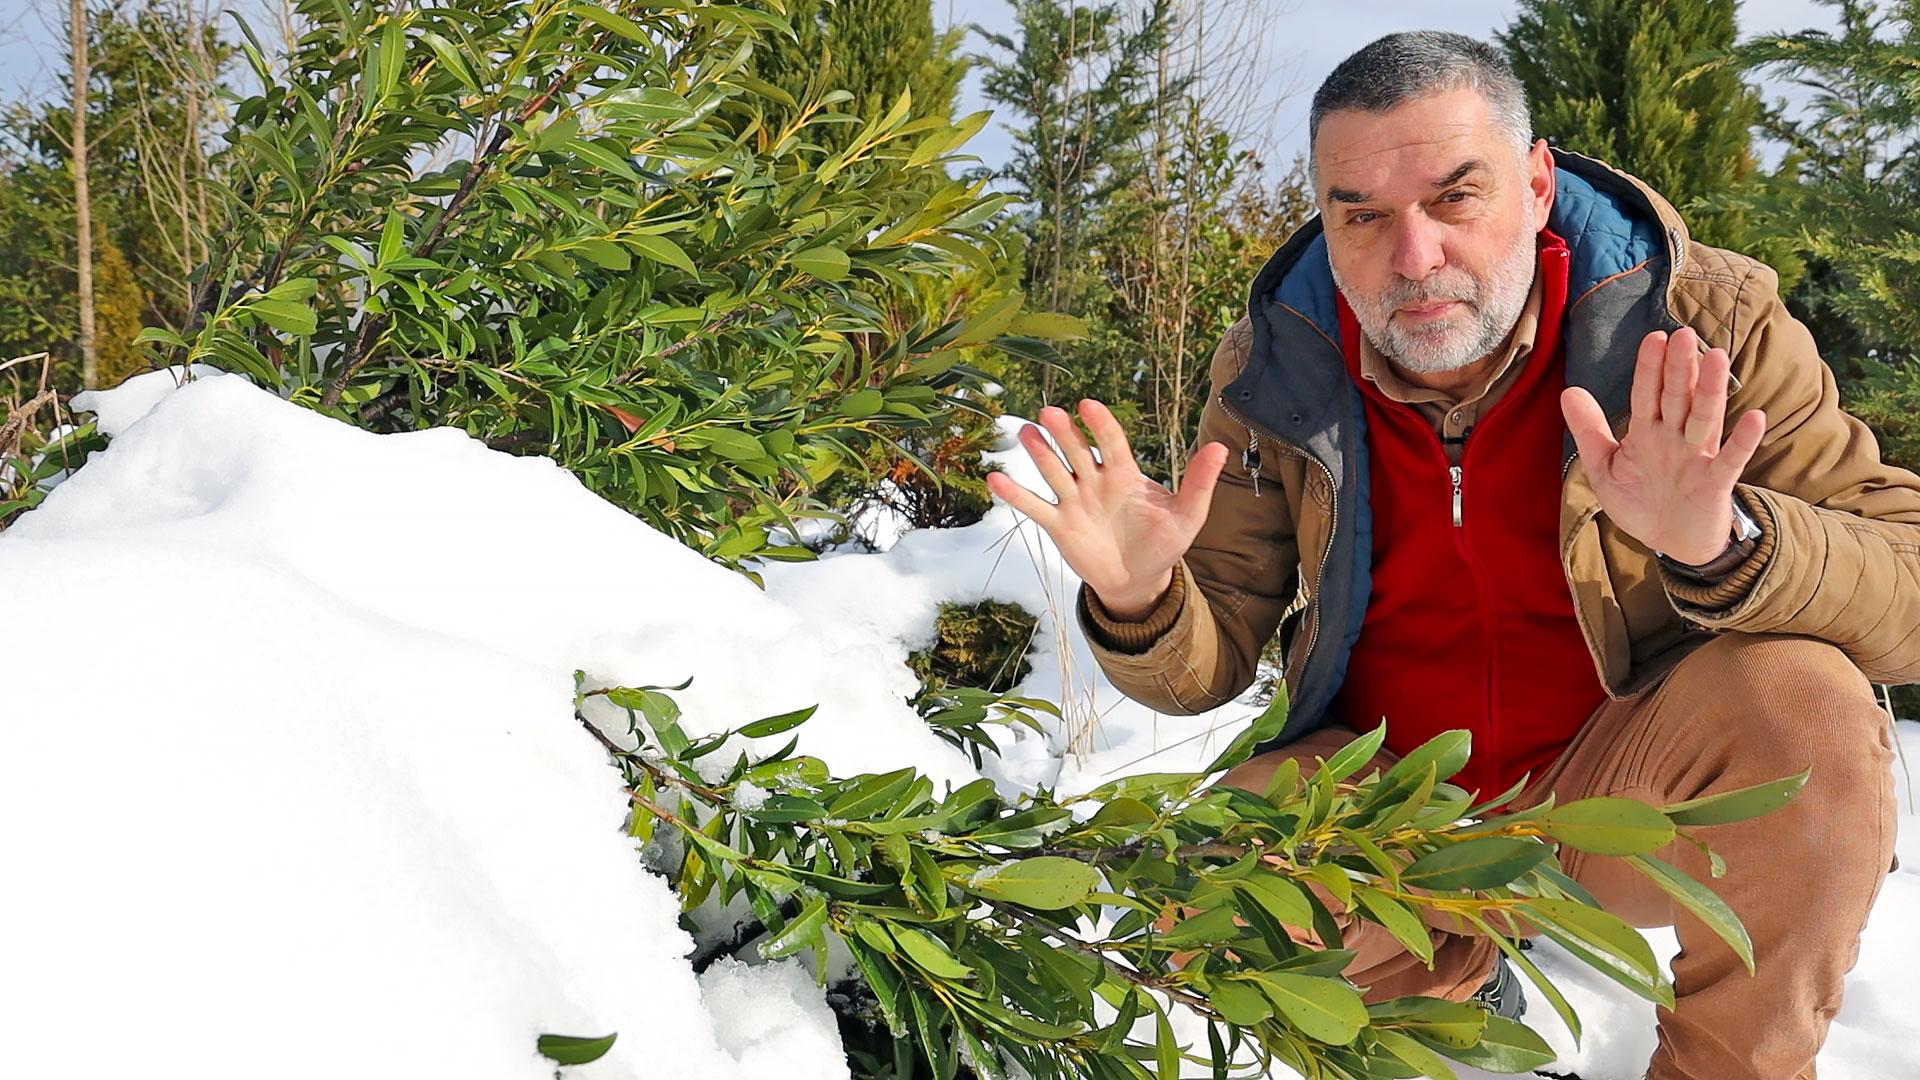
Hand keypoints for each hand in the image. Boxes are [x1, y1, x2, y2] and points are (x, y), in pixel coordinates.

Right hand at [984, 400, 1229, 619]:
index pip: (1111, 443)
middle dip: (1064, 433)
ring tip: (1024, 432)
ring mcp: (1074, 501)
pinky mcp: (1059, 525)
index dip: (1101, 425)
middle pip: (1076, 451)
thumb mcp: (1187, 515)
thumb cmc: (1163, 543)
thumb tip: (1221, 448)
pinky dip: (1016, 495)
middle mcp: (1095, 481)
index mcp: (1125, 474)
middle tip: (1050, 413)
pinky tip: (994, 480)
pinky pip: (1035, 507)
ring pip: (1053, 472)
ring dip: (1038, 454)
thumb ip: (1199, 482)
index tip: (1088, 406)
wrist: (1138, 579)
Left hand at [1560, 326, 1767, 565]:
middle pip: (1677, 398)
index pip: (1647, 394)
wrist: (1669, 543)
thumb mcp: (1604, 468)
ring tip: (1717, 358)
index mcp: (1647, 431)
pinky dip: (1743, 441)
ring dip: (1711, 390)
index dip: (1650, 368)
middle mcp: (1674, 437)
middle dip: (1679, 369)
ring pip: (1704, 418)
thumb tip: (1568, 391)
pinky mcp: (1715, 483)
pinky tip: (1755, 417)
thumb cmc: (1639, 501)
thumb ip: (1589, 432)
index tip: (1655, 338)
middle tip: (1684, 335)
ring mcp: (1697, 457)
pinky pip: (1731, 459)